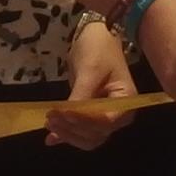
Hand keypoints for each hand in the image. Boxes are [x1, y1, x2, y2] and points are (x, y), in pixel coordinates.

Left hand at [47, 20, 140, 149]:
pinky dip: (67, 135)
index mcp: (126, 102)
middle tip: (50, 117)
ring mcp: (106, 117)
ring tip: (49, 123)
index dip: (83, 121)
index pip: (105, 122)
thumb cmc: (99, 50)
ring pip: (88, 138)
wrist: (98, 37)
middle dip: (72, 128)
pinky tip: (51, 139)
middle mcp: (119, 115)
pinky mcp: (93, 116)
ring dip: (68, 134)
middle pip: (96, 134)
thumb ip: (81, 95)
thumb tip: (66, 115)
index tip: (61, 113)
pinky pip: (81, 132)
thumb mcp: (90, 71)